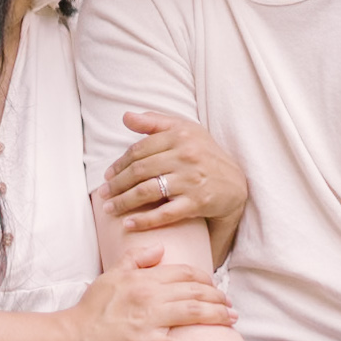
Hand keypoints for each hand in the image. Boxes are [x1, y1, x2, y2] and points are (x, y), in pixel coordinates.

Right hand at [61, 247, 235, 340]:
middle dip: (218, 298)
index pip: (183, 273)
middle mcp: (147, 294)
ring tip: (232, 322)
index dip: (205, 279)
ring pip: (191, 313)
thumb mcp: (111, 275)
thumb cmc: (91, 307)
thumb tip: (160, 247)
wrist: (72, 335)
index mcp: (141, 277)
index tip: (215, 287)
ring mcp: (146, 319)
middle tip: (231, 306)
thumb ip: (135, 258)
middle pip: (193, 292)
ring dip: (217, 317)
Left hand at [104, 110, 248, 262]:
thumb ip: (155, 122)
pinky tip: (128, 224)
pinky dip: (144, 220)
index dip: (120, 164)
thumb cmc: (206, 154)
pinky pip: (165, 213)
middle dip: (117, 184)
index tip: (108, 175)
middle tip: (103, 194)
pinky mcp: (198, 202)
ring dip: (124, 202)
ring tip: (109, 209)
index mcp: (180, 135)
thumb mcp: (186, 130)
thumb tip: (126, 117)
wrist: (236, 183)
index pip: (139, 150)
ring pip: (148, 191)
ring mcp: (191, 180)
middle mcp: (185, 155)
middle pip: (140, 170)